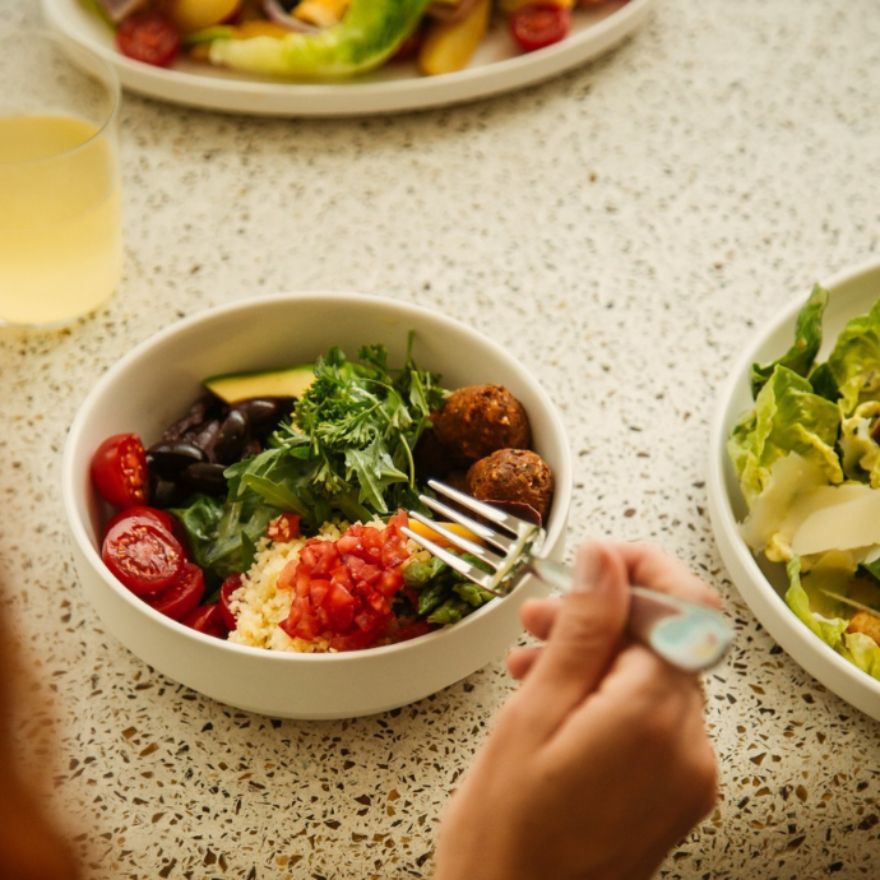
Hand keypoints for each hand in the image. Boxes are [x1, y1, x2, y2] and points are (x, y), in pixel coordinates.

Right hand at [433, 541, 719, 879]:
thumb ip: (582, 629)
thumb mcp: (533, 714)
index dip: (645, 567)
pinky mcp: (673, 792)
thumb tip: (606, 561)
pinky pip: (649, 717)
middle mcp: (688, 746)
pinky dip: (606, 693)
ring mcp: (686, 773)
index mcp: (655, 719)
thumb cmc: (506, 833)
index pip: (686, 607)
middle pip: (665, 640)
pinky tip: (555, 697)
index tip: (598, 558)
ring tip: (532, 659)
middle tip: (540, 615)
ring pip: (653, 676)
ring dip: (597, 653)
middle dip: (604, 614)